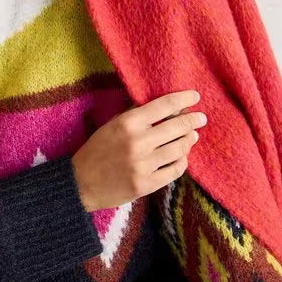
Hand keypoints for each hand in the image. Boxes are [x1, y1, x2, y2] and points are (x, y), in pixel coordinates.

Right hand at [71, 89, 206, 212]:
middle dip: (194, 120)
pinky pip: (175, 170)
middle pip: (178, 126)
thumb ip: (135, 115)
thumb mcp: (111, 126)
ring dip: (189, 140)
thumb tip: (165, 106)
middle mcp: (138, 142)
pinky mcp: (147, 184)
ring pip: (180, 148)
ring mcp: (144, 165)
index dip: (184, 99)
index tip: (195, 97)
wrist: (80, 183)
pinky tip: (180, 157)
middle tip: (201, 118)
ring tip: (190, 136)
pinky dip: (182, 161)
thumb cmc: (96, 151)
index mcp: (128, 123)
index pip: (164, 105)